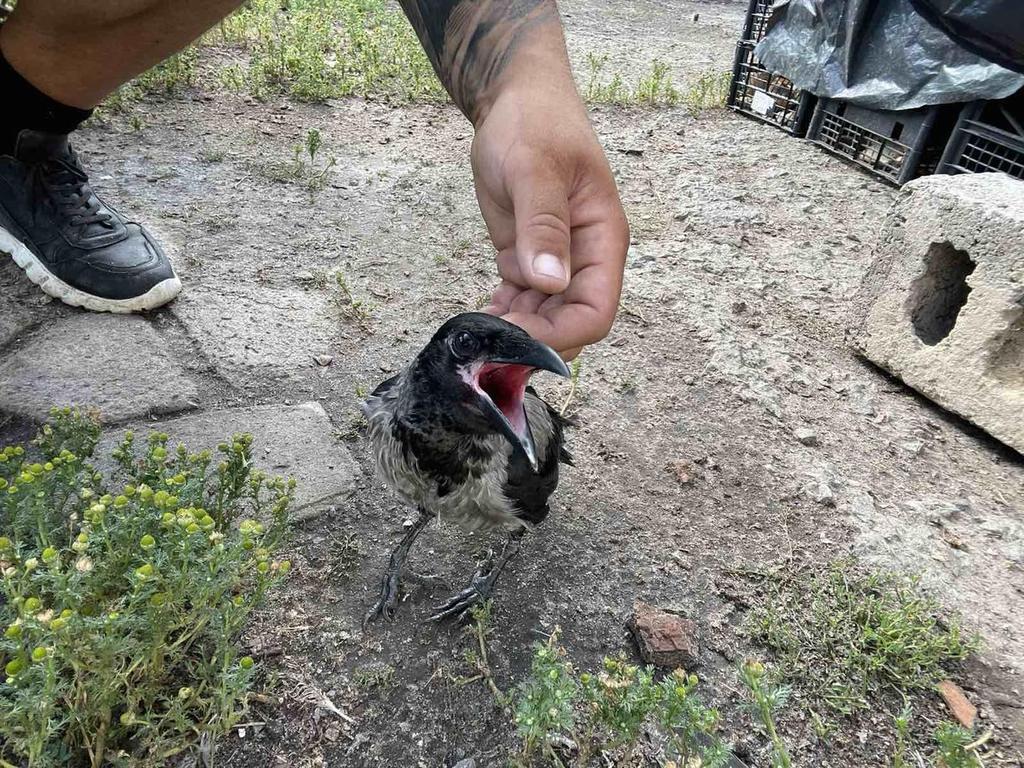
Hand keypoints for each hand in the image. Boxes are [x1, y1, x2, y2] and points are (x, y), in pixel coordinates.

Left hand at [471, 84, 628, 358]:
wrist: (515, 101)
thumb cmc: (534, 123)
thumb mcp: (536, 168)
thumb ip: (543, 225)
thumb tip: (551, 282)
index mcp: (602, 240)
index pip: (595, 311)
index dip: (561, 335)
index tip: (518, 341)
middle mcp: (583, 259)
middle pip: (569, 325)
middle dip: (533, 343)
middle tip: (486, 348)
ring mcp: (555, 263)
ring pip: (543, 321)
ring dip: (513, 335)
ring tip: (474, 340)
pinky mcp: (526, 260)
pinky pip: (520, 304)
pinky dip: (500, 318)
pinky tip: (476, 323)